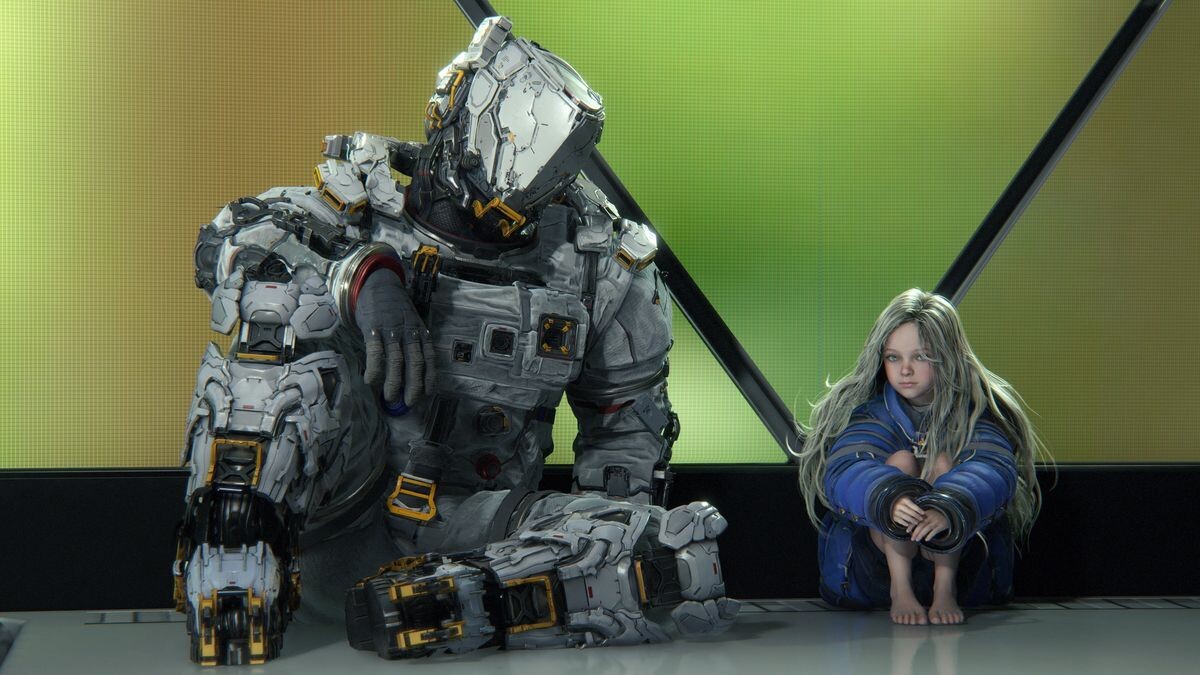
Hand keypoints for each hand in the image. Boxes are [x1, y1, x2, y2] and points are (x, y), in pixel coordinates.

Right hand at [354, 269, 435, 406]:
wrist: (379, 285)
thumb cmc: (396, 310)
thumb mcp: (412, 324)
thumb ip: (414, 343)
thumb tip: (413, 372)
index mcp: (421, 332)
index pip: (429, 358)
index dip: (430, 377)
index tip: (428, 394)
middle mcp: (409, 333)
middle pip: (415, 362)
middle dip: (414, 385)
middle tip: (410, 402)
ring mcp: (391, 331)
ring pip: (397, 360)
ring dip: (394, 382)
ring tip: (390, 398)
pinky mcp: (374, 329)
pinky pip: (375, 352)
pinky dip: (374, 369)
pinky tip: (371, 381)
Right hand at [891, 496, 924, 528]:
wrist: (889, 502)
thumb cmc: (901, 501)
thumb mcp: (906, 499)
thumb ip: (912, 504)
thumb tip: (922, 511)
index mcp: (903, 500)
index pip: (913, 505)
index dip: (918, 510)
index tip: (923, 513)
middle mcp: (899, 505)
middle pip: (910, 512)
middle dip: (917, 516)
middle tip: (921, 519)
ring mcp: (895, 511)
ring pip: (906, 517)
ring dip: (912, 520)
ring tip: (917, 522)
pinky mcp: (893, 516)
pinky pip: (900, 521)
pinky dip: (904, 523)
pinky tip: (908, 525)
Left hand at [909, 507, 949, 541]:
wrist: (950, 514)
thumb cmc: (938, 515)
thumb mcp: (930, 514)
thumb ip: (923, 518)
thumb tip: (913, 524)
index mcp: (926, 513)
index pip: (917, 519)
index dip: (911, 525)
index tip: (907, 531)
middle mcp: (930, 517)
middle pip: (921, 525)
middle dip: (915, 532)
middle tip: (912, 539)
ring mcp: (936, 521)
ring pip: (926, 528)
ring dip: (921, 534)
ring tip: (917, 540)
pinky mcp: (941, 526)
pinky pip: (934, 531)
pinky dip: (930, 536)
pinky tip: (926, 540)